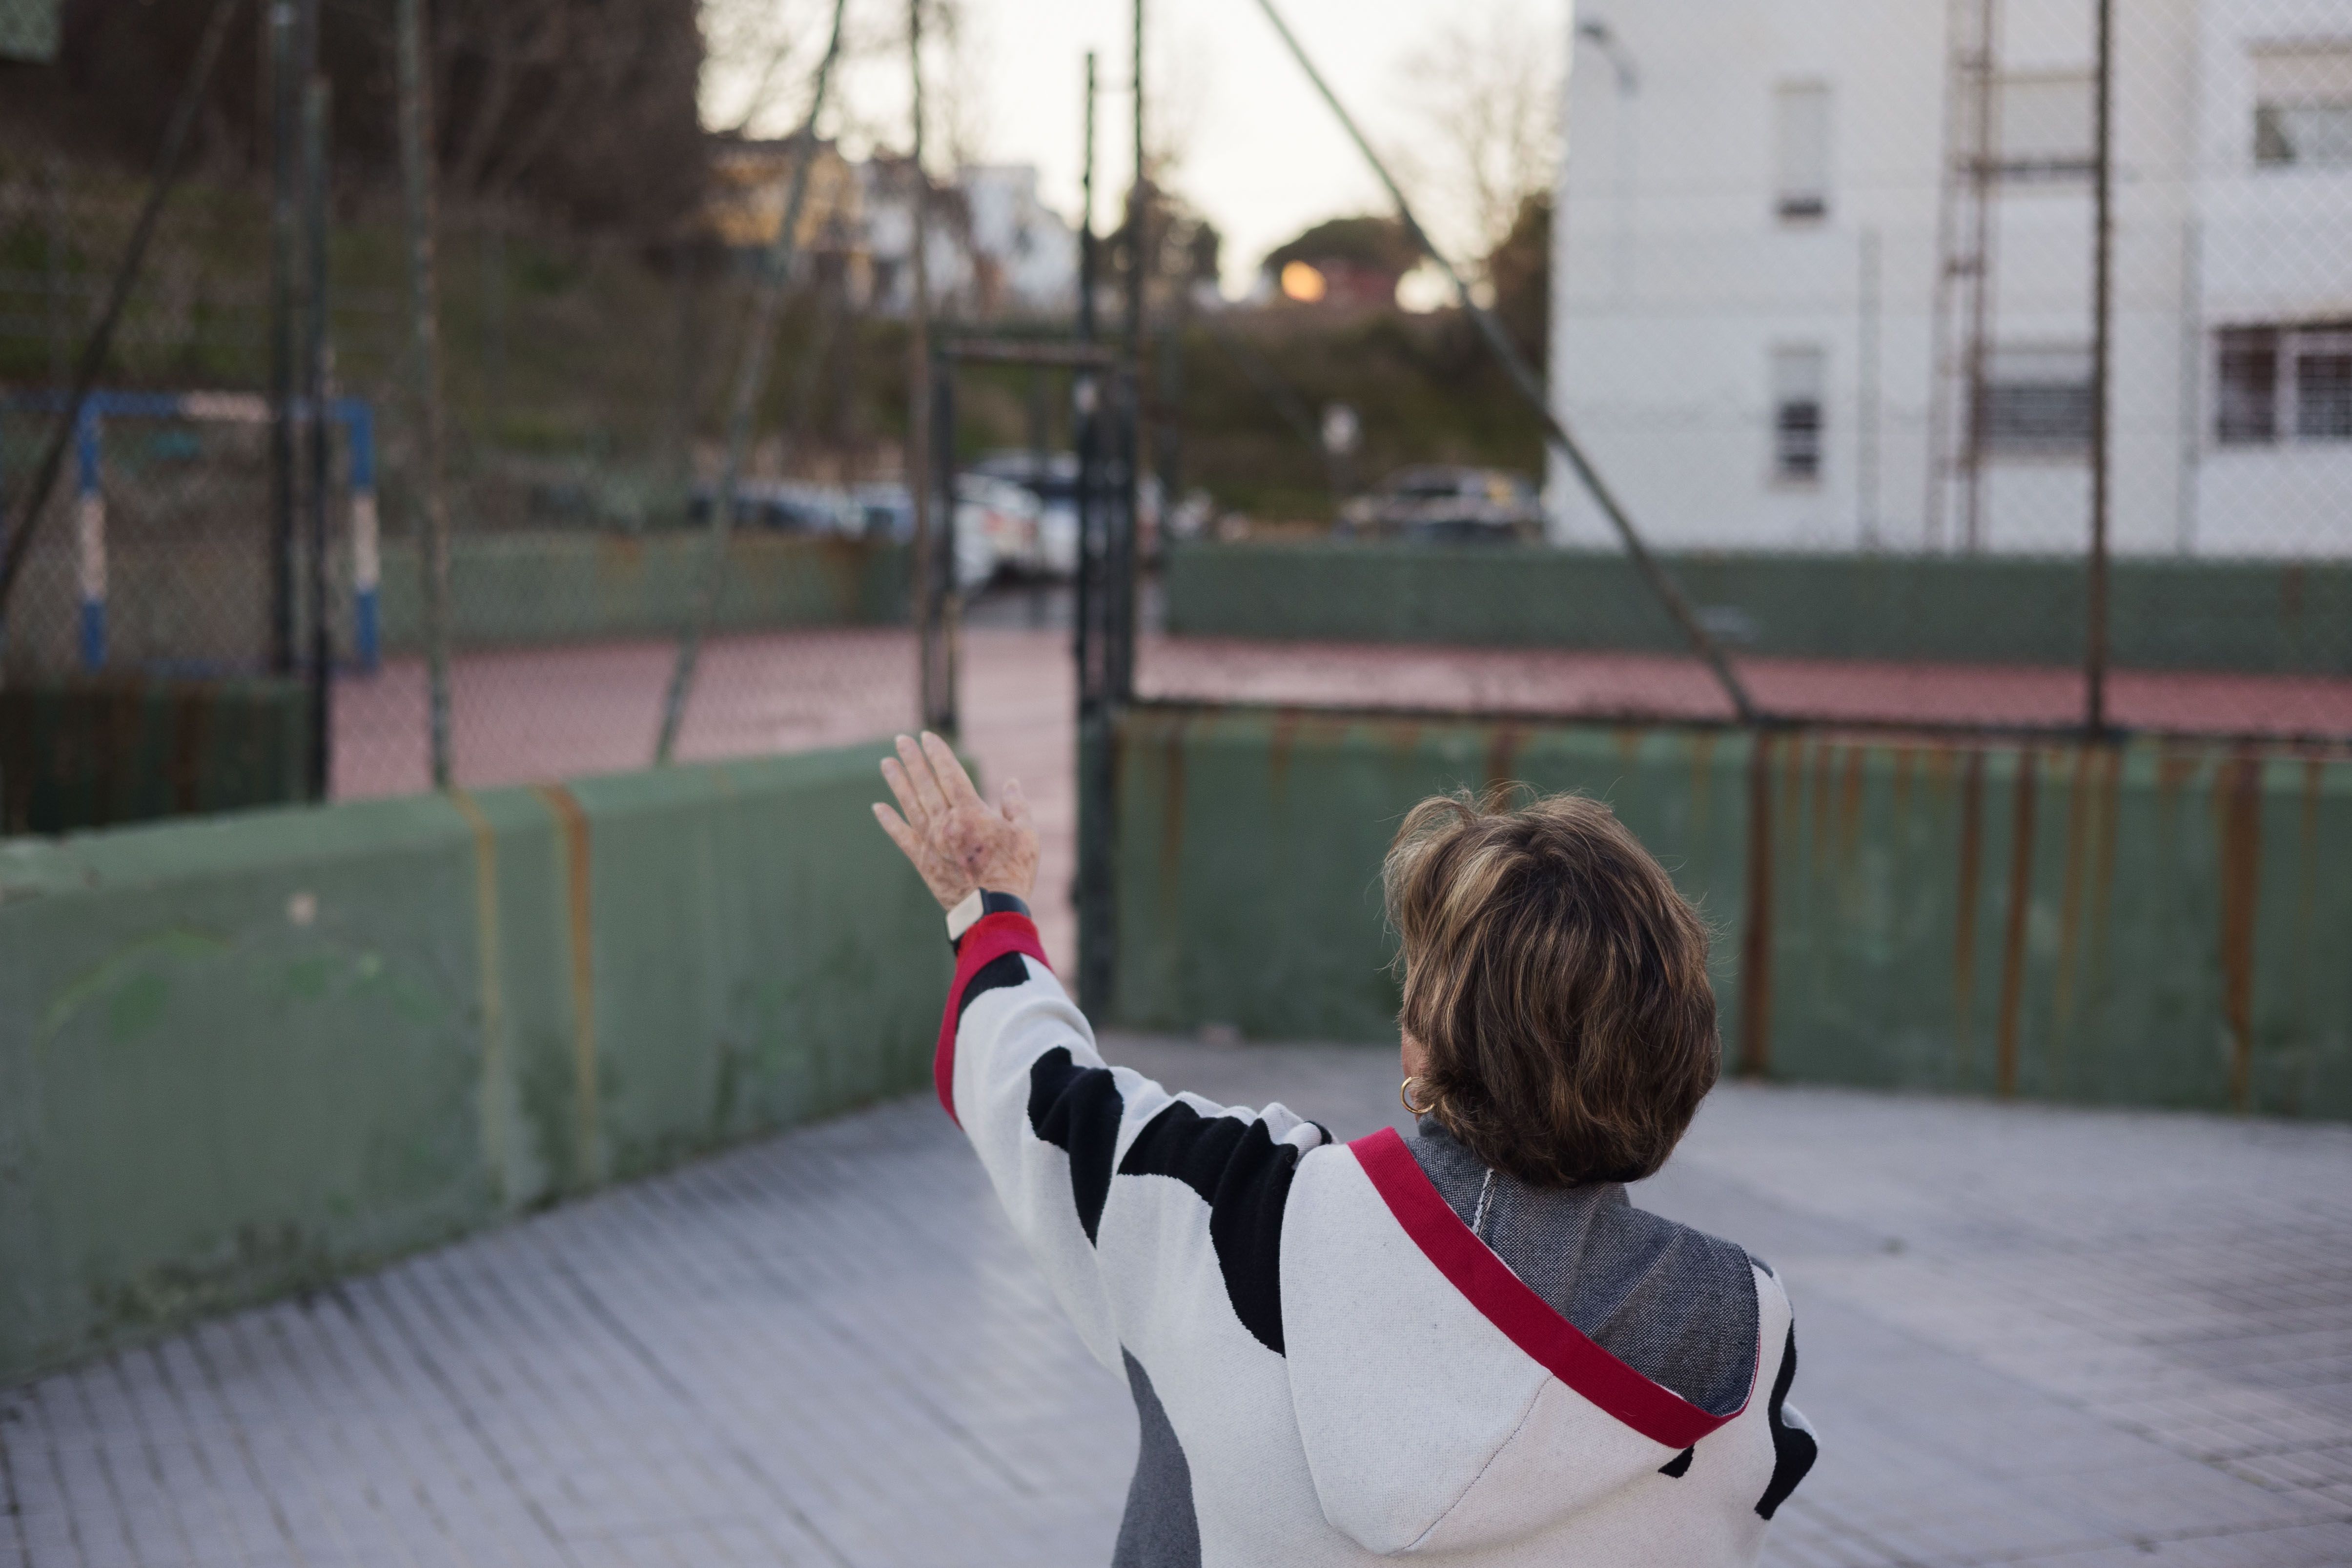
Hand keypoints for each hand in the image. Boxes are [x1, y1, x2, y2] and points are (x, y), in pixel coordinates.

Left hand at [873, 731, 1038, 910]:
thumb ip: (1017, 806)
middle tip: (901, 740)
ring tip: (886, 763)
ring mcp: (931, 842)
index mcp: (971, 812)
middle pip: (926, 784)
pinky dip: (889, 822)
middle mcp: (946, 823)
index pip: (950, 774)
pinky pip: (901, 838)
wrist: (993, 910)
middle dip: (913, 760)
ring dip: (897, 782)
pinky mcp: (922, 862)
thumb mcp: (1027, 835)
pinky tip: (878, 808)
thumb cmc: (1014, 872)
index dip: (938, 754)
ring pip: (910, 805)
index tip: (927, 737)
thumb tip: (1011, 783)